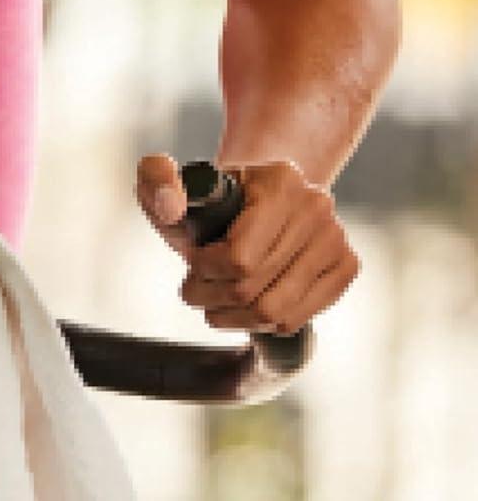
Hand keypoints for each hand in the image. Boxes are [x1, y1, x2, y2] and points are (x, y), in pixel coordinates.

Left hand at [136, 154, 358, 334]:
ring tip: (213, 309)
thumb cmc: (211, 195)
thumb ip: (157, 181)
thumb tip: (169, 206)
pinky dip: (263, 323)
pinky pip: (299, 317)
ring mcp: (337, 239)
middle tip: (193, 294)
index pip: (239, 256)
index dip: (205, 272)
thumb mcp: (173, 180)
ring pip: (277, 311)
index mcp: (279, 181)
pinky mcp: (347, 267)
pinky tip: (243, 309)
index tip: (190, 266)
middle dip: (213, 298)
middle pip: (256, 287)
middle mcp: (317, 207)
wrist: (260, 195)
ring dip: (235, 318)